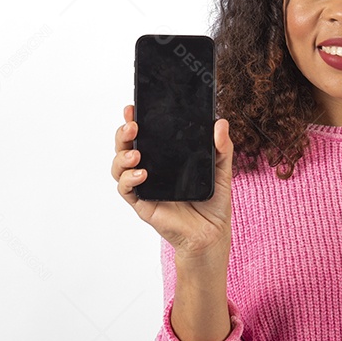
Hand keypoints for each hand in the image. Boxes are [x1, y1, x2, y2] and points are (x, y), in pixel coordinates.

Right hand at [112, 104, 234, 255]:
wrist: (212, 233)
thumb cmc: (213, 201)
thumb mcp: (221, 169)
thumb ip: (222, 147)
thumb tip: (221, 123)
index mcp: (165, 157)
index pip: (145, 135)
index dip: (135, 120)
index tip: (134, 107)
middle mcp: (150, 168)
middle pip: (125, 146)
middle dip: (123, 133)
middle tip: (132, 125)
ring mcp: (144, 186)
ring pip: (119, 167)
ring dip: (122, 156)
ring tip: (136, 153)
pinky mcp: (143, 204)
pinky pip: (127, 190)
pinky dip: (129, 179)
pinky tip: (141, 174)